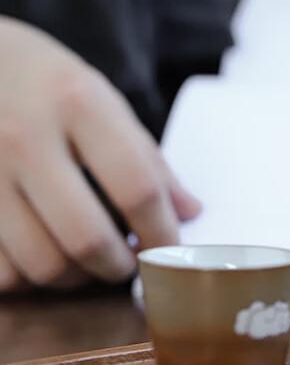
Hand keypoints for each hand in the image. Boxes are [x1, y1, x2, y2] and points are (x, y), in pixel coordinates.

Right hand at [0, 17, 200, 291]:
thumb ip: (148, 159)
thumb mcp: (106, 102)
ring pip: (41, 263)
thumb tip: (189, 214)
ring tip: (91, 262)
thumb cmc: (51, 85)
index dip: (162, 231)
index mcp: (78, 104)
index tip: (170, 248)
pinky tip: (45, 257)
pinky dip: (29, 279)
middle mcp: (25, 137)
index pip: (137, 187)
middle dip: (120, 265)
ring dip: (78, 278)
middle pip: (87, 237)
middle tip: (130, 263)